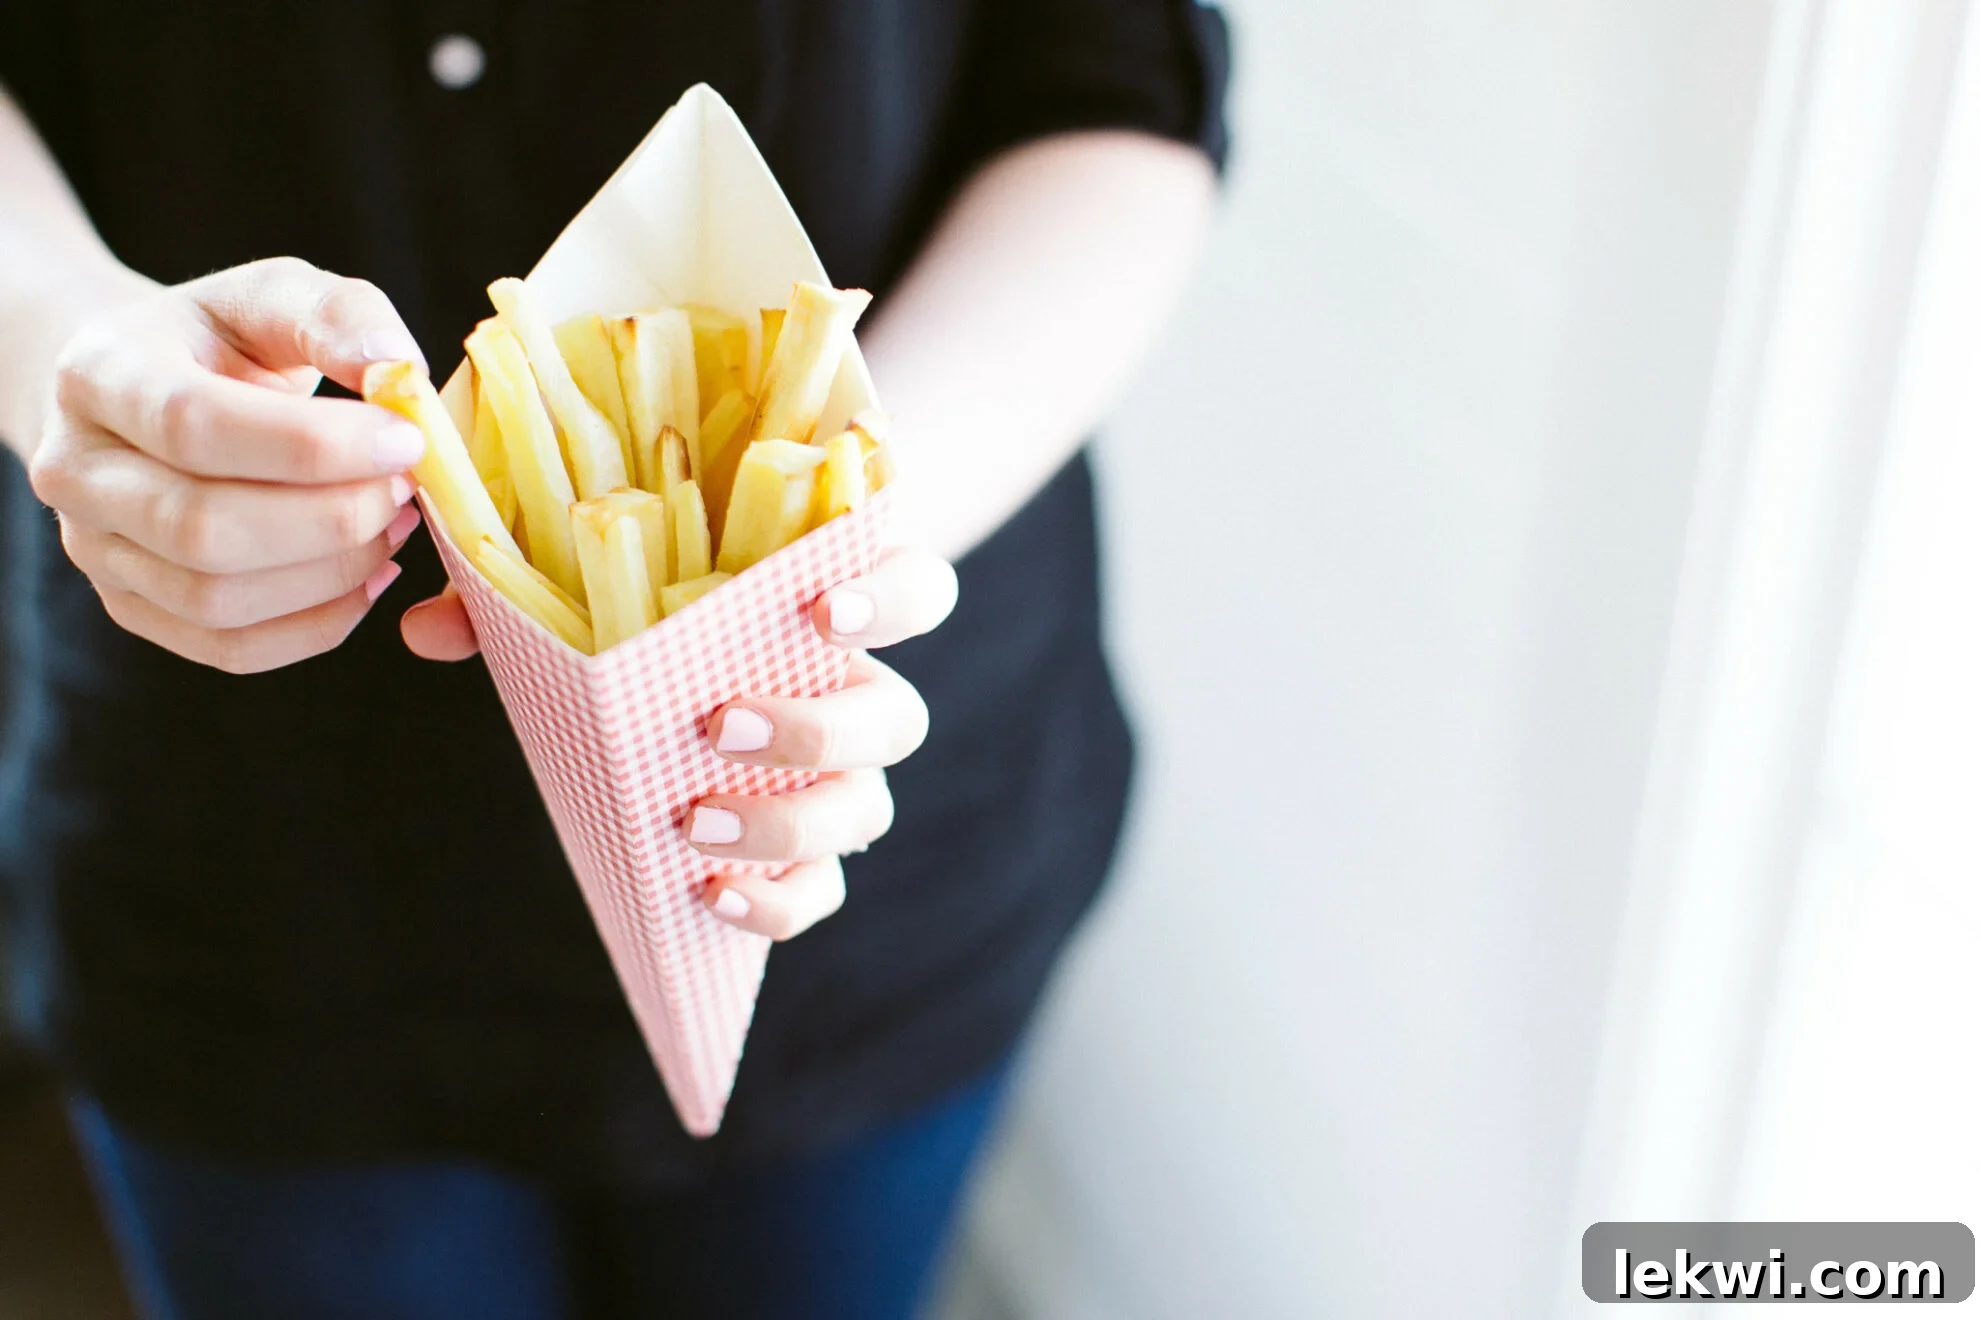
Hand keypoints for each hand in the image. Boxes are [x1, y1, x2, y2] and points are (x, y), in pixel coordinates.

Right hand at [28, 257, 429, 671]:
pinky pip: (230, 648)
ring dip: (333, 573)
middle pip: (202, 527)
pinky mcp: (133, 607)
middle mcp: (77, 471)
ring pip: (217, 599)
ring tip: (393, 525)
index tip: (406, 439)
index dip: (312, 445)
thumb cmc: (220, 342)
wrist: (141, 393)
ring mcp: (96, 550)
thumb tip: (397, 368)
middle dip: (332, 518)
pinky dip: (318, 625)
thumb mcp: (271, 297)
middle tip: (406, 489)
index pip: (194, 424)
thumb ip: (337, 315)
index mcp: (100, 374)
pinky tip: (369, 576)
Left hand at [403, 545, 959, 938]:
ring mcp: (844, 781)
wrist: (675, 701)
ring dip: (789, 820)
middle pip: (898, 718)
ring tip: (696, 819)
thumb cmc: (642, 626)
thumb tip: (430, 629)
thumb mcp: (585, 598)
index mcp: (829, 611)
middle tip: (716, 722)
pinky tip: (710, 896)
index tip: (822, 609)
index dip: (892, 598)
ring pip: (867, 809)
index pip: (918, 591)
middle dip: (819, 725)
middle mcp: (859, 696)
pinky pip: (822, 890)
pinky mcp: (813, 853)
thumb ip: (520, 602)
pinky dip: (777, 901)